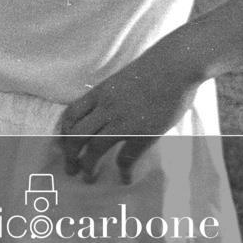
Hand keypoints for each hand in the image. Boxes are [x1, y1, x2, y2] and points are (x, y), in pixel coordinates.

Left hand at [54, 44, 202, 182]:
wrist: (178, 63)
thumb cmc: (155, 66)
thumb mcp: (122, 78)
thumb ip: (111, 95)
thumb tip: (105, 110)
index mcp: (100, 93)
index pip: (70, 116)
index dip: (64, 132)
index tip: (64, 144)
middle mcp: (106, 108)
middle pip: (76, 136)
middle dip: (70, 155)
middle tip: (70, 168)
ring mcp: (124, 121)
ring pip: (95, 149)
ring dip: (88, 167)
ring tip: (88, 178)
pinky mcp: (144, 132)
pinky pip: (126, 157)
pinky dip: (123, 170)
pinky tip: (124, 178)